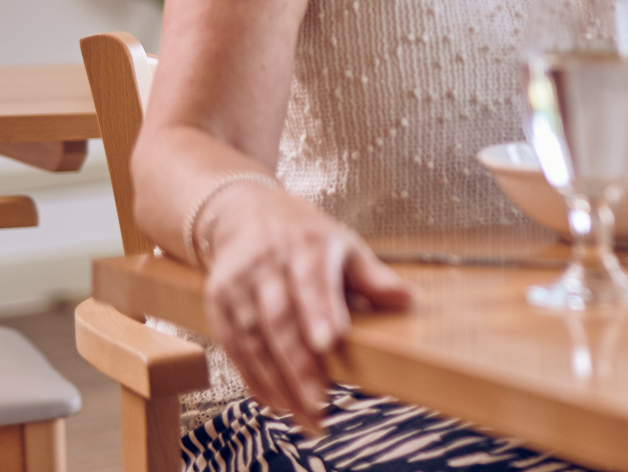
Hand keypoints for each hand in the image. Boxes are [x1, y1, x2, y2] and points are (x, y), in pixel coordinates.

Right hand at [198, 182, 412, 433]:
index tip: (331, 342)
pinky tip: (274, 400)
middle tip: (320, 402)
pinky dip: (252, 377)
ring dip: (276, 380)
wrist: (246, 214)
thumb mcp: (345, 245)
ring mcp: (239, 284)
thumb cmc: (306, 236)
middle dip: (299, 364)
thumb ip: (373, 277)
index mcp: (307, 246)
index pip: (312, 281)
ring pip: (252, 338)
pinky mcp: (218, 303)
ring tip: (302, 412)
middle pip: (280, 319)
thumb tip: (409, 301)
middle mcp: (268, 264)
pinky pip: (232, 346)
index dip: (319, 312)